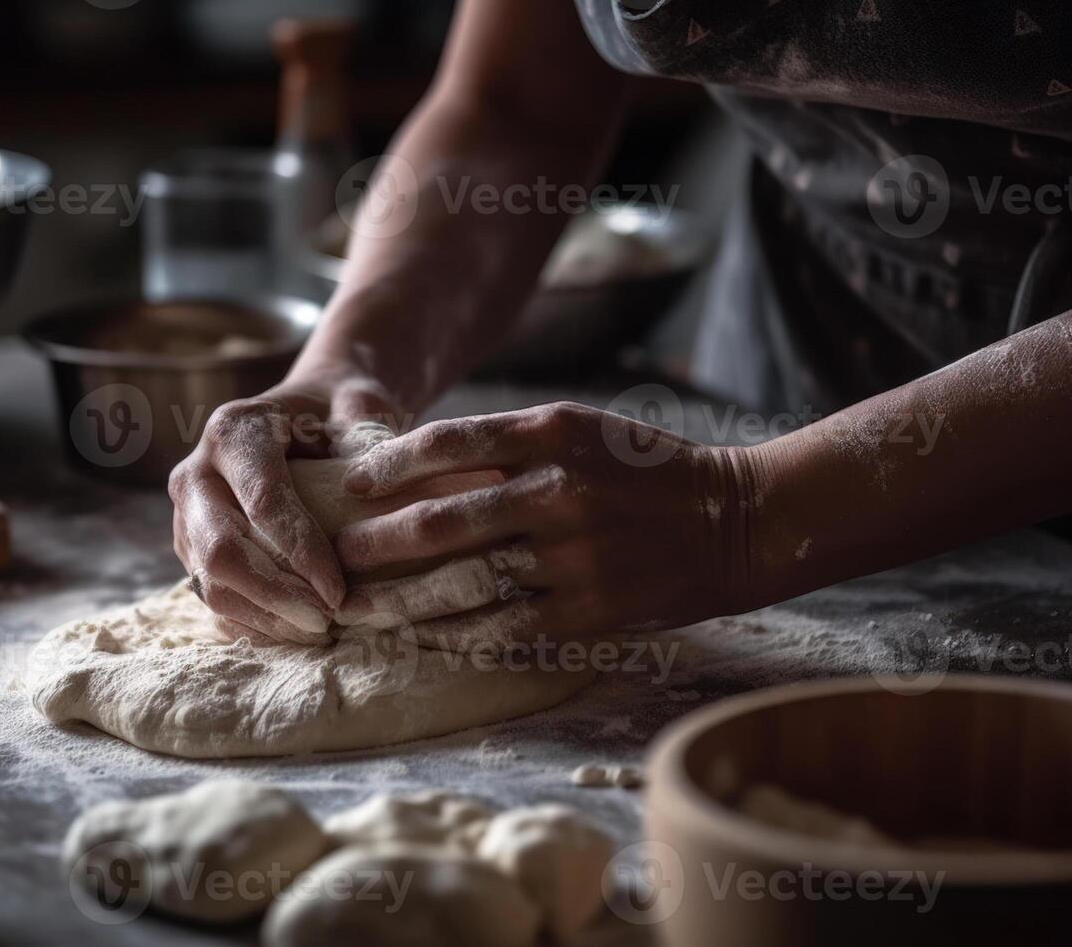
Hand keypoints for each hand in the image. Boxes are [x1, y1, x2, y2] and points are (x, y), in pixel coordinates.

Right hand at [168, 374, 396, 644]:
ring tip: (317, 634)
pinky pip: (213, 597)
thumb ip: (368, 434)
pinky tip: (294, 632)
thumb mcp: (359, 404)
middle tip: (326, 622)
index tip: (339, 591)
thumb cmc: (338, 410)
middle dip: (274, 595)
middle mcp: (197, 472)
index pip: (263, 501)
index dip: (301, 551)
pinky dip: (252, 622)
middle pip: (221, 549)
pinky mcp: (192, 548)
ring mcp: (188, 514)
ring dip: (264, 616)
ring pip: (211, 583)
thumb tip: (377, 487)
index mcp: (234, 430)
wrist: (305, 410)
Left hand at [333, 402, 754, 644]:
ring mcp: (573, 554)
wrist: (735, 520)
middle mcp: (558, 489)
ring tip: (361, 608)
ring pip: (464, 582)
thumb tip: (424, 472)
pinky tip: (422, 639)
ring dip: (403, 599)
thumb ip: (512, 446)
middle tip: (336, 558)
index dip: (388, 467)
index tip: (351, 487)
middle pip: (441, 520)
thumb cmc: (646, 472)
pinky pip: (504, 627)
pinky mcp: (589, 609)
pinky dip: (456, 635)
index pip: (448, 444)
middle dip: (377, 543)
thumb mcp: (583, 432)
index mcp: (553, 432)